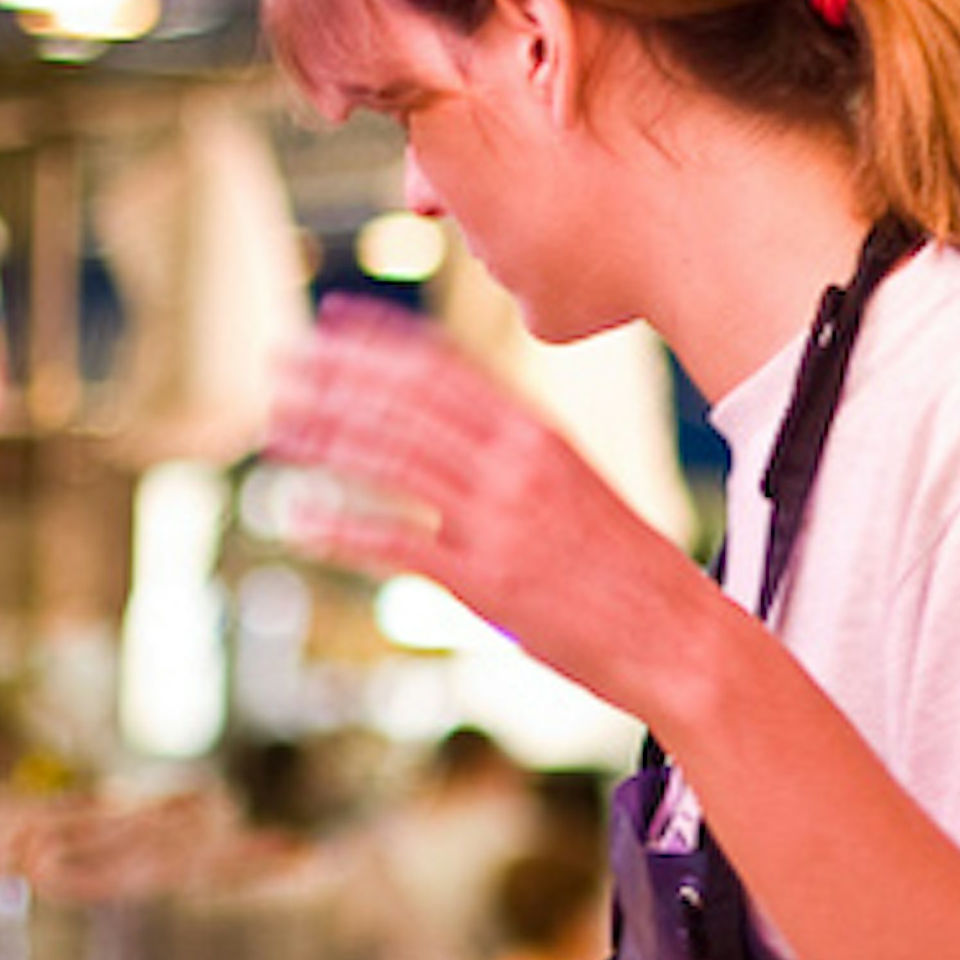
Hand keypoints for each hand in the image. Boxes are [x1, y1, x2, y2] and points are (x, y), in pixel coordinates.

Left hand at [260, 299, 704, 706]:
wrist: (681, 639)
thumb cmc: (630, 574)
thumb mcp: (578, 491)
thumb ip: (517, 462)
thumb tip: (457, 448)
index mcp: (541, 433)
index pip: (444, 365)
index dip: (378, 339)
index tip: (329, 321)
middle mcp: (518, 463)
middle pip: (406, 403)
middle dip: (335, 379)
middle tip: (280, 367)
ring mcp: (501, 520)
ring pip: (393, 461)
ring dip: (326, 441)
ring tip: (277, 431)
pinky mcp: (487, 581)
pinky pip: (395, 543)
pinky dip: (338, 529)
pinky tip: (296, 521)